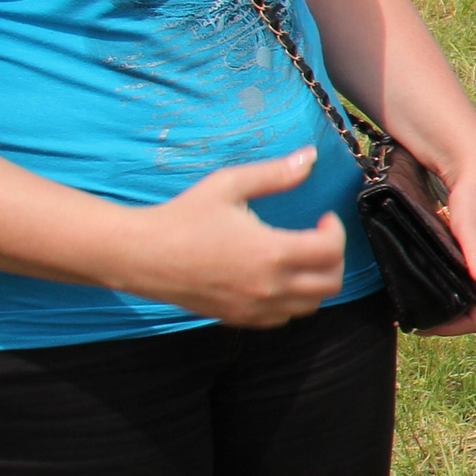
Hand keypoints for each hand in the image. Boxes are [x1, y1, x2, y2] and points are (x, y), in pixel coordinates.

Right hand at [114, 147, 349, 327]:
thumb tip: (310, 157)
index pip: (331, 250)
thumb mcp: (228, 186)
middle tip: (318, 239)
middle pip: (331, 283)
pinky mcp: (238, 318)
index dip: (336, 231)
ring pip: (310, 306)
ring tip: (301, 258)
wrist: (139, 255)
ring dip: (316, 281)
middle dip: (334, 258)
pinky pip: (282, 318)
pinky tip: (277, 278)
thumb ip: (275, 174)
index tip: (323, 218)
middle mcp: (269, 286)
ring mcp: (254, 307)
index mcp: (272, 252)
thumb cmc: (181, 217)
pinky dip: (291, 301)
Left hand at [415, 155, 475, 337]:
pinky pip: (460, 283)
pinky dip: (442, 290)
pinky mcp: (475, 257)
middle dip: (443, 320)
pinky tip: (422, 283)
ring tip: (411, 303)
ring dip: (441, 306)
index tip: (421, 325)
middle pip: (471, 312)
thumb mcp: (474, 226)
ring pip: (465, 298)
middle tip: (408, 317)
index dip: (451, 328)